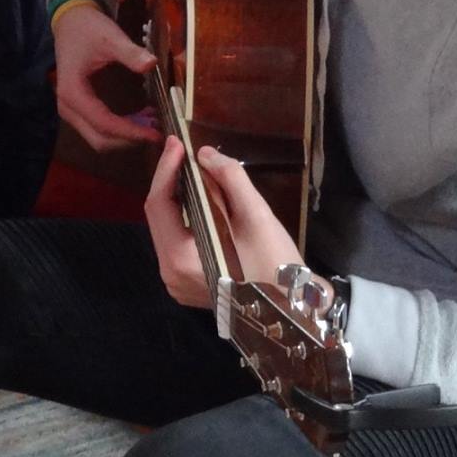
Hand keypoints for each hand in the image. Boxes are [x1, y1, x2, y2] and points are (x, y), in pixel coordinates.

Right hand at [53, 1, 158, 149]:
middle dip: (129, 139)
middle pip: (99, 139)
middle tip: (156, 131)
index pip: (104, 123)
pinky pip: (98, 128)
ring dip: (125, 136)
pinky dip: (120, 129)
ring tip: (152, 123)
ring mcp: (71, 110)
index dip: (131, 132)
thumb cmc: (88, 29)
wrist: (71, 21)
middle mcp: (68, 107)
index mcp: (73, 93)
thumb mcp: (110, 38)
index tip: (156, 133)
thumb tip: (152, 64)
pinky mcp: (78, 108)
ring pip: (99, 137)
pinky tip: (141, 117)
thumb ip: (130, 53)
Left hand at [144, 135, 303, 310]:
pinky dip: (185, 219)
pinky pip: (177, 242)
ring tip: (190, 170)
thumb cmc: (276, 266)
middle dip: (170, 181)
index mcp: (180, 259)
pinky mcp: (187, 285)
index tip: (176, 142)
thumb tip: (205, 154)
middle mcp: (169, 273)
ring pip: (167, 228)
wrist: (296, 314)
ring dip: (177, 199)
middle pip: (159, 216)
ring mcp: (176, 283)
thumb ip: (229, 181)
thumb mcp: (256, 218)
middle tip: (183, 151)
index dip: (167, 169)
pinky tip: (198, 200)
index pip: (160, 204)